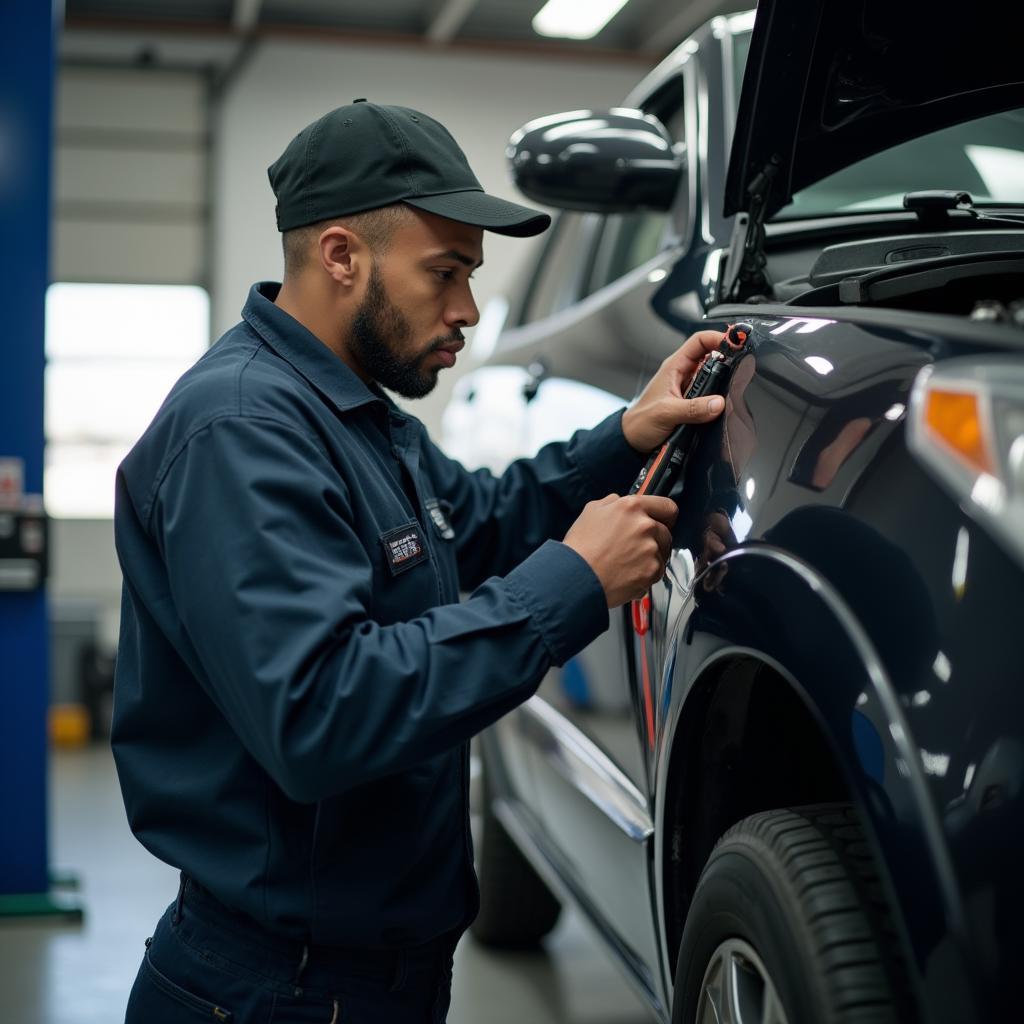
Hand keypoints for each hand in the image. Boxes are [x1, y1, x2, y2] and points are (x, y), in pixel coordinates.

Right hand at [563, 494, 677, 607]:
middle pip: (666, 533)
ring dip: (650, 559)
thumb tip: (620, 501)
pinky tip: (626, 574)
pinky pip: (656, 573)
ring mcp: (650, 549)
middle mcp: (645, 526)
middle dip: (654, 540)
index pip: (667, 507)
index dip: (665, 516)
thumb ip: (612, 502)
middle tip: (635, 549)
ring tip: (627, 564)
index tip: (663, 522)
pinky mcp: (652, 571)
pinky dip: (645, 576)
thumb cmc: (580, 547)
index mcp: (632, 507)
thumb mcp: (591, 511)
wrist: (576, 577)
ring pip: (662, 554)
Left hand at [621, 330, 727, 452]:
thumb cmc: (640, 422)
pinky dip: (719, 398)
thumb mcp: (666, 413)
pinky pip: (711, 395)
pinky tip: (724, 404)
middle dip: (727, 359)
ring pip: (714, 377)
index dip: (717, 337)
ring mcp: (689, 389)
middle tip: (742, 366)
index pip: (699, 341)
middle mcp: (683, 374)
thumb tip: (718, 403)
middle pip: (711, 357)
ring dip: (724, 381)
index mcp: (674, 367)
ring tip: (735, 385)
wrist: (632, 441)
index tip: (735, 344)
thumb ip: (692, 409)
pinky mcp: (693, 403)